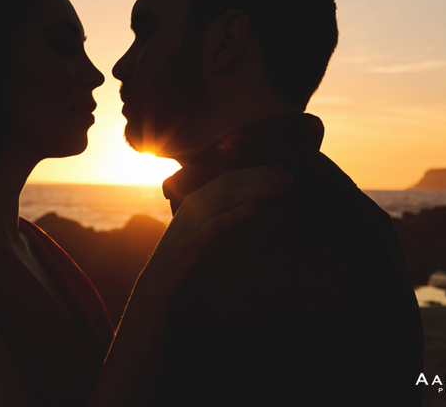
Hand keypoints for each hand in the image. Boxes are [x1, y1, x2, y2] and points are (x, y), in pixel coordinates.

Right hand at [142, 166, 291, 291]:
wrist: (160, 275)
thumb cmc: (183, 253)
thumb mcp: (200, 226)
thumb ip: (216, 212)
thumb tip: (245, 205)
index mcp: (196, 198)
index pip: (229, 177)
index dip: (255, 171)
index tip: (278, 170)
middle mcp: (194, 203)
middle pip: (230, 181)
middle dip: (260, 176)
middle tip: (286, 176)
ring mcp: (193, 220)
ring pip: (226, 196)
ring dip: (254, 190)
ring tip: (278, 189)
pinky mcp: (193, 239)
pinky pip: (216, 222)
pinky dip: (235, 213)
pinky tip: (254, 208)